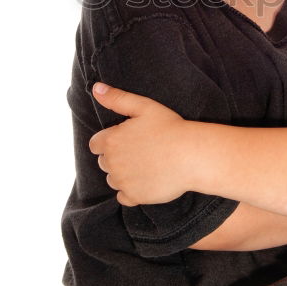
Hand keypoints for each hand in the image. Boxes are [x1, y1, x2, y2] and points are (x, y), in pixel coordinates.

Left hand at [88, 83, 191, 206]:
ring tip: (146, 165)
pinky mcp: (134, 196)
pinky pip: (123, 197)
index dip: (110, 141)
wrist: (191, 155)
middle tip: (141, 150)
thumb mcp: (144, 106)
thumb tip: (95, 88)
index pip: (95, 145)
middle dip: (117, 157)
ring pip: (113, 180)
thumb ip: (117, 98)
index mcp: (110, 140)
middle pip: (104, 162)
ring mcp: (122, 182)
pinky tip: (146, 180)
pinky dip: (131, 191)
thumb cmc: (170, 128)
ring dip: (123, 174)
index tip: (128, 139)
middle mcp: (112, 163)